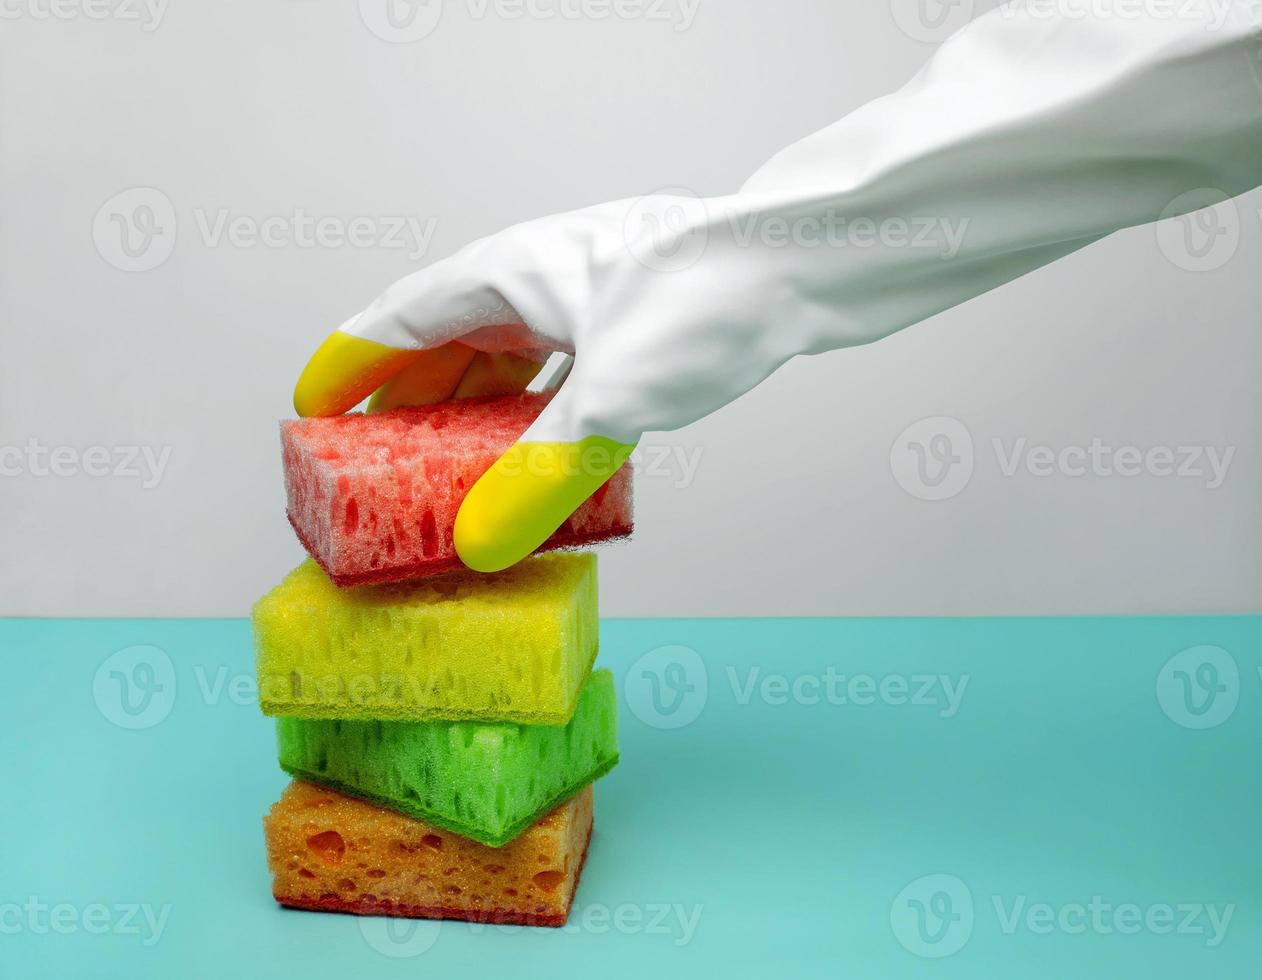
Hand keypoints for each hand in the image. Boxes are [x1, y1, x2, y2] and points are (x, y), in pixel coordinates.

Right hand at [293, 196, 798, 572]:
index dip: (348, 366)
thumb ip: (540, 475)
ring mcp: (583, 294)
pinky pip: (554, 368)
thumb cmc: (705, 299)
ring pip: (503, 354)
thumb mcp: (612, 398)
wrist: (804, 262)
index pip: (397, 320)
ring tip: (445, 464)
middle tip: (374, 458)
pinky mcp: (627, 319)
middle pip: (445, 340)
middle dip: (406, 399)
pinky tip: (533, 446)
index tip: (309, 409)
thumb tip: (484, 543)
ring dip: (471, 407)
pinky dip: (532, 409)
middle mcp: (536, 275)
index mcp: (506, 271)